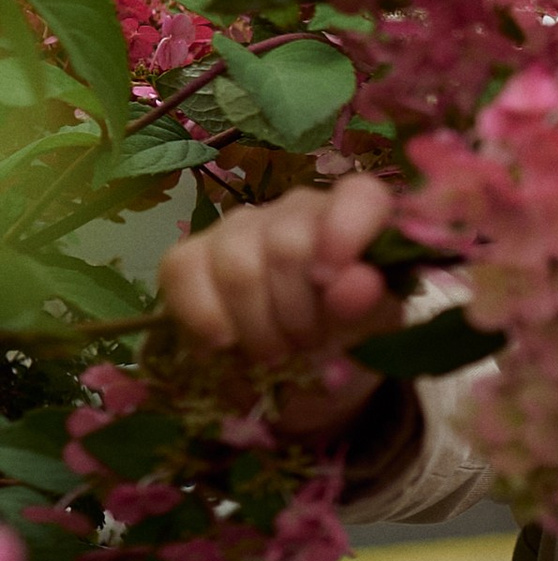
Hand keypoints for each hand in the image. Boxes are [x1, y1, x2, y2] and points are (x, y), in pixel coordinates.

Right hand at [158, 172, 400, 438]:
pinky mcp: (189, 254)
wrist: (293, 363)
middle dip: (298, 314)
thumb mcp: (369, 330)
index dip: (346, 233)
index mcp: (355, 218)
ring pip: (237, 266)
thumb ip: (371, 304)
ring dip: (257, 327)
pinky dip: (204, 319)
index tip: (329, 282)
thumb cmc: (341, 333)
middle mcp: (295, 210)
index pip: (360, 197)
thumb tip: (361, 282)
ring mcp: (238, 227)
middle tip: (306, 345)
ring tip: (273, 352)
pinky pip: (183, 272)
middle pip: (287, 245)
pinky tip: (225, 342)